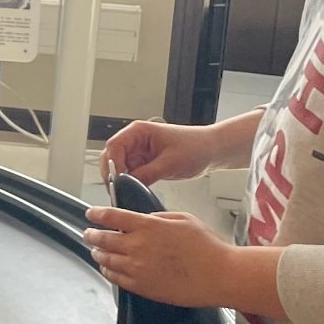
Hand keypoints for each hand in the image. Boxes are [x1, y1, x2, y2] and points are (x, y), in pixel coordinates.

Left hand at [84, 205, 248, 306]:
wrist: (219, 275)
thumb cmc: (207, 246)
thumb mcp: (183, 219)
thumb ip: (158, 217)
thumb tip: (144, 220)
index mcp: (148, 226)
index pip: (111, 217)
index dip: (97, 214)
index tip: (90, 214)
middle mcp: (137, 246)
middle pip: (103, 239)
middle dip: (92, 234)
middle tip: (88, 233)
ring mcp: (137, 268)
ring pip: (106, 259)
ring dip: (98, 253)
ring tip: (96, 250)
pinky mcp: (141, 287)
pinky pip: (115, 278)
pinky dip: (107, 271)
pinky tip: (107, 268)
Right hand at [103, 118, 233, 184]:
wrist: (212, 150)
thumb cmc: (196, 147)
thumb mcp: (170, 163)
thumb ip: (146, 174)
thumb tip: (127, 185)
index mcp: (139, 131)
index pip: (114, 146)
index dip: (112, 164)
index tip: (117, 181)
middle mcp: (136, 139)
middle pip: (111, 156)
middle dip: (113, 173)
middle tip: (118, 190)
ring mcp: (139, 151)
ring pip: (119, 166)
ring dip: (121, 179)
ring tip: (128, 192)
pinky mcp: (145, 161)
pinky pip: (130, 173)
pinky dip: (130, 182)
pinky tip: (135, 190)